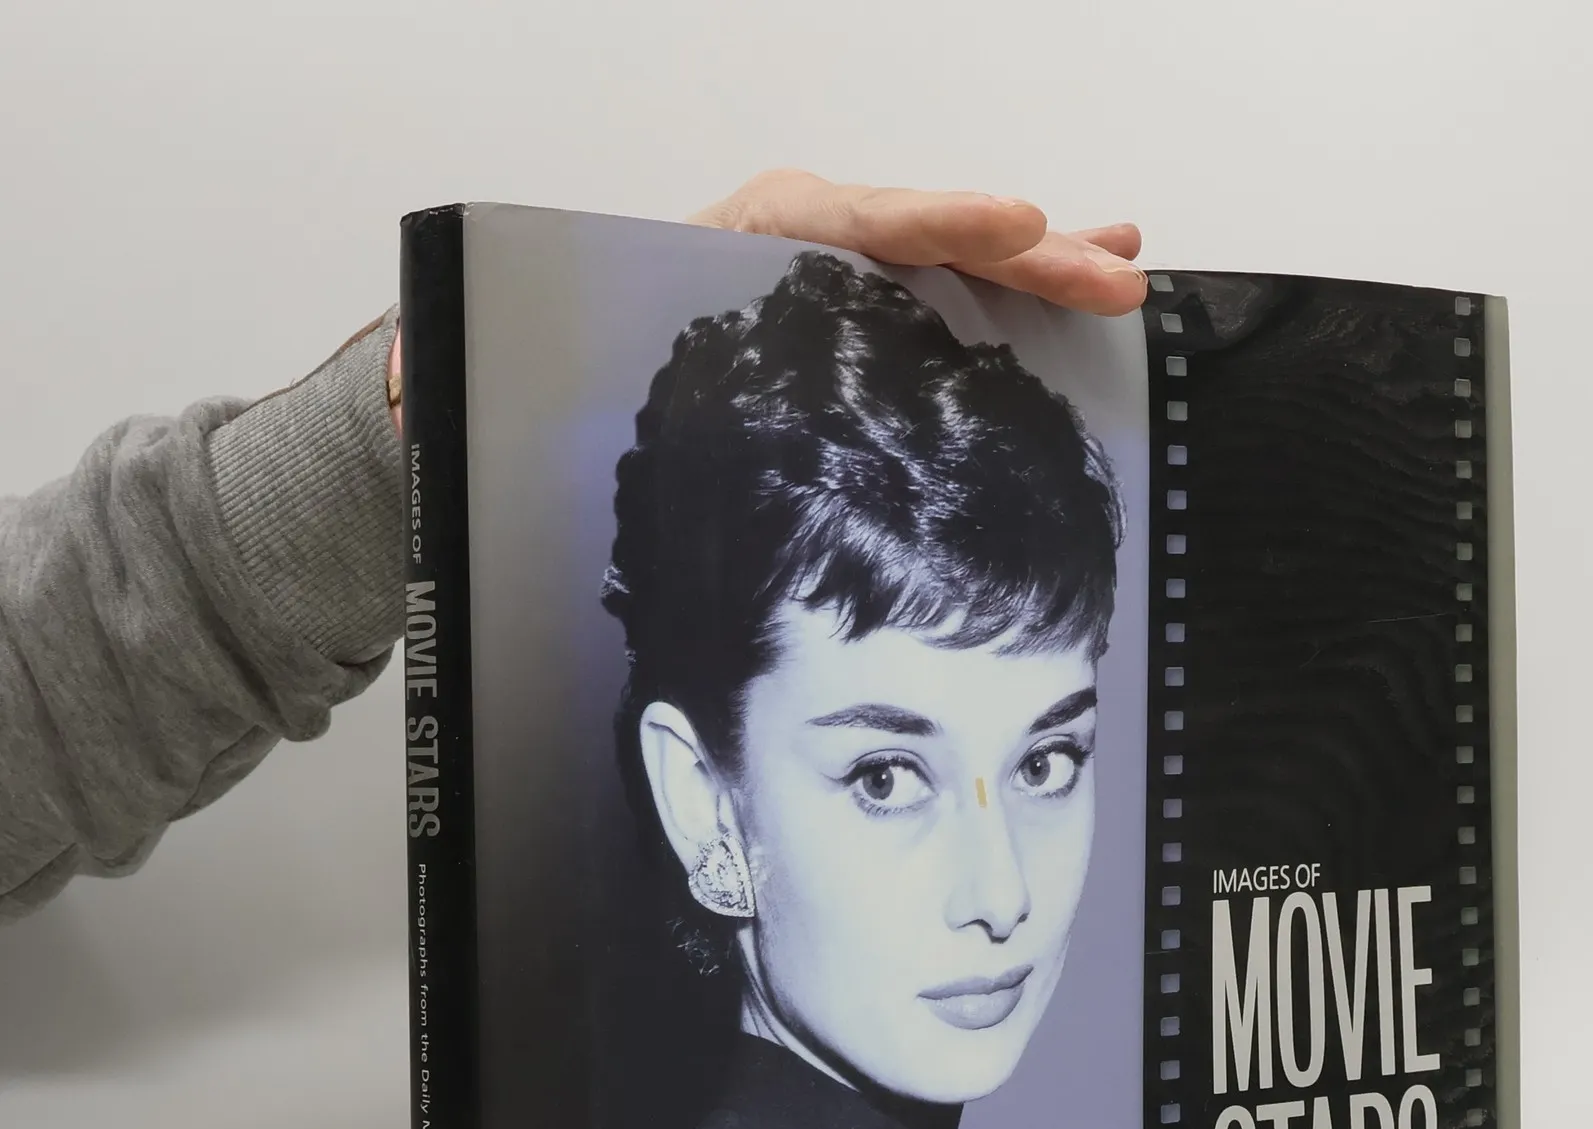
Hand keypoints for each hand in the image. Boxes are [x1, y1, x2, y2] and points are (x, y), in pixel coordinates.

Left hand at [387, 172, 1144, 435]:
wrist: (530, 399)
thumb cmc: (535, 378)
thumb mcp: (509, 362)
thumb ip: (480, 366)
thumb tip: (423, 378)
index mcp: (726, 247)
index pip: (838, 220)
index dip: (927, 220)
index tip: (1006, 223)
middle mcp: (786, 255)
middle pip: (918, 234)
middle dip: (1019, 248)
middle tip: (1109, 269)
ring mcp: (828, 290)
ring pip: (947, 265)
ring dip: (1040, 269)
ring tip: (1124, 271)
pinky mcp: (851, 332)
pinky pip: (943, 306)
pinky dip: (1012, 300)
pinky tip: (1078, 302)